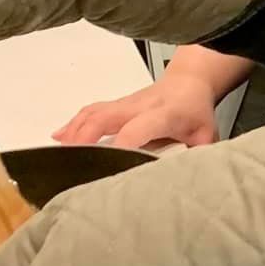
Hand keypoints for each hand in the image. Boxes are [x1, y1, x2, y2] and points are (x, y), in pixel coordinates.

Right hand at [57, 45, 246, 148]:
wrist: (189, 82)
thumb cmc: (196, 112)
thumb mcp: (206, 136)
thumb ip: (198, 158)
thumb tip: (189, 184)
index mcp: (164, 113)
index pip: (139, 127)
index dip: (122, 144)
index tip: (108, 164)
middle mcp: (139, 106)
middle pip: (106, 116)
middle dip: (85, 136)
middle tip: (71, 161)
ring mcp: (125, 104)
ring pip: (94, 112)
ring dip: (74, 130)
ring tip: (58, 153)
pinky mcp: (116, 105)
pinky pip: (91, 111)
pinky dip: (73, 123)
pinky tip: (59, 137)